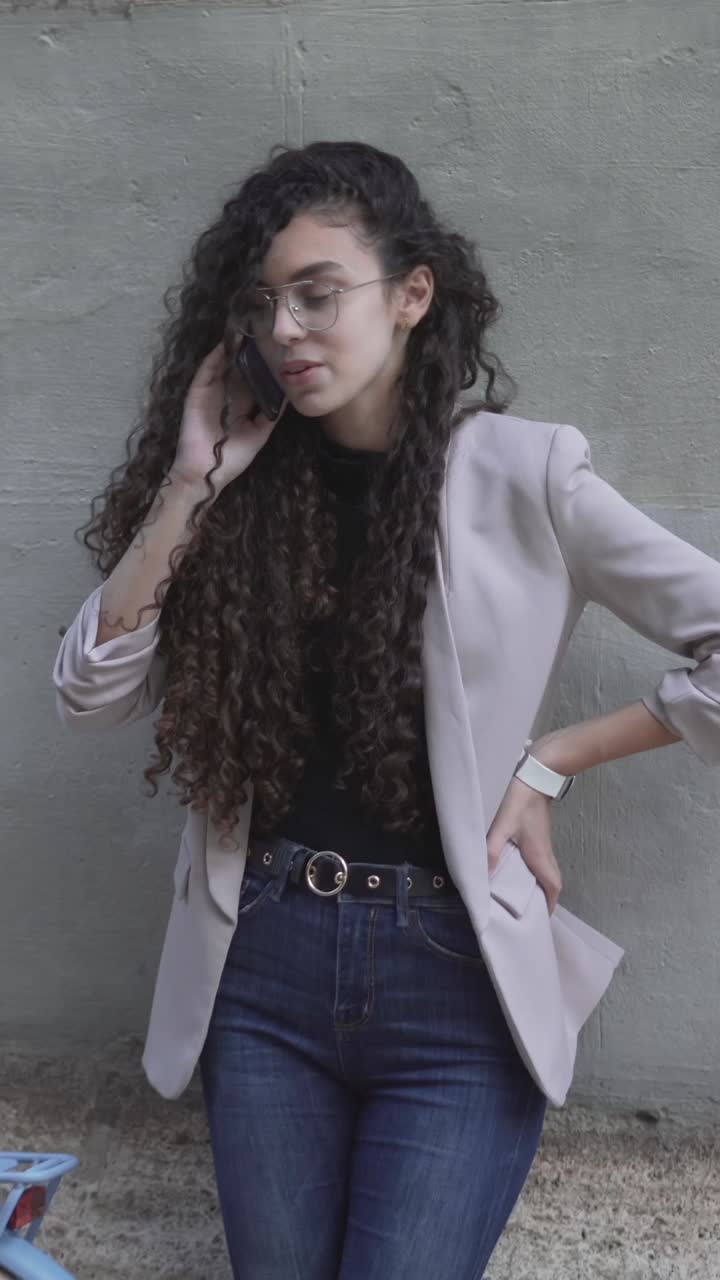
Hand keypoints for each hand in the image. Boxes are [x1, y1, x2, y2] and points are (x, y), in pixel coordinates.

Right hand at [169, 341, 279, 494]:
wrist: (206, 472)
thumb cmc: (232, 458)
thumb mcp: (259, 434)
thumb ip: (272, 415)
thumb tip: (288, 395)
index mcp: (242, 403)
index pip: (255, 378)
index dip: (265, 364)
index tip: (279, 347)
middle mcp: (227, 393)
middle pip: (240, 366)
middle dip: (251, 350)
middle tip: (265, 330)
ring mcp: (212, 391)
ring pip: (224, 364)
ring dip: (234, 348)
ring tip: (248, 329)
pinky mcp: (198, 392)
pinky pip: (207, 370)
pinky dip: (216, 356)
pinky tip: (227, 343)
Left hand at [486, 776, 562, 913]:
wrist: (535, 781)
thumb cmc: (520, 804)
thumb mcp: (502, 827)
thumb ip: (492, 850)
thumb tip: (483, 874)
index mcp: (539, 856)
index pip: (552, 887)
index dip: (549, 905)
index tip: (541, 919)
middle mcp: (546, 855)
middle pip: (553, 884)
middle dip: (546, 901)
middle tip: (532, 913)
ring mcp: (546, 847)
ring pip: (550, 875)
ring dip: (543, 888)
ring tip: (527, 900)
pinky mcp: (542, 841)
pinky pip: (545, 865)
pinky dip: (539, 876)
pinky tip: (524, 875)